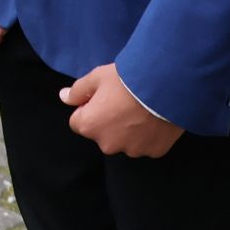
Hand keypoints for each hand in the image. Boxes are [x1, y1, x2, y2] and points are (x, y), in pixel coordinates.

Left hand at [61, 63, 182, 156]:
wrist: (165, 87)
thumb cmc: (126, 80)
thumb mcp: (96, 78)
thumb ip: (77, 91)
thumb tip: (64, 97)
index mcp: (89, 126)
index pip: (78, 121)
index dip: (88, 108)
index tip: (102, 98)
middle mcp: (108, 144)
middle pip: (102, 133)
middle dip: (108, 122)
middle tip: (123, 103)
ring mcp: (132, 150)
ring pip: (125, 141)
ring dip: (128, 130)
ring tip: (140, 110)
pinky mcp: (154, 152)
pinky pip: (145, 144)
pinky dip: (148, 135)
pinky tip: (154, 119)